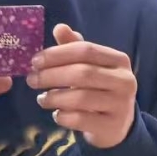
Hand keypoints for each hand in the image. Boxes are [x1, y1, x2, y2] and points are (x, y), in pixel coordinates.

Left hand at [27, 25, 136, 149]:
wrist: (118, 125)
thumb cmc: (99, 88)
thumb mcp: (90, 66)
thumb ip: (74, 47)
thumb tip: (59, 27)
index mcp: (119, 60)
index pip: (86, 50)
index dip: (58, 54)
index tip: (35, 61)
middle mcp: (125, 81)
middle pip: (82, 73)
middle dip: (51, 76)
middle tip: (31, 80)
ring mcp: (121, 105)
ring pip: (80, 98)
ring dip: (54, 97)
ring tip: (41, 98)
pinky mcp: (112, 127)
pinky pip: (81, 120)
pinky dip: (63, 116)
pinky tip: (56, 114)